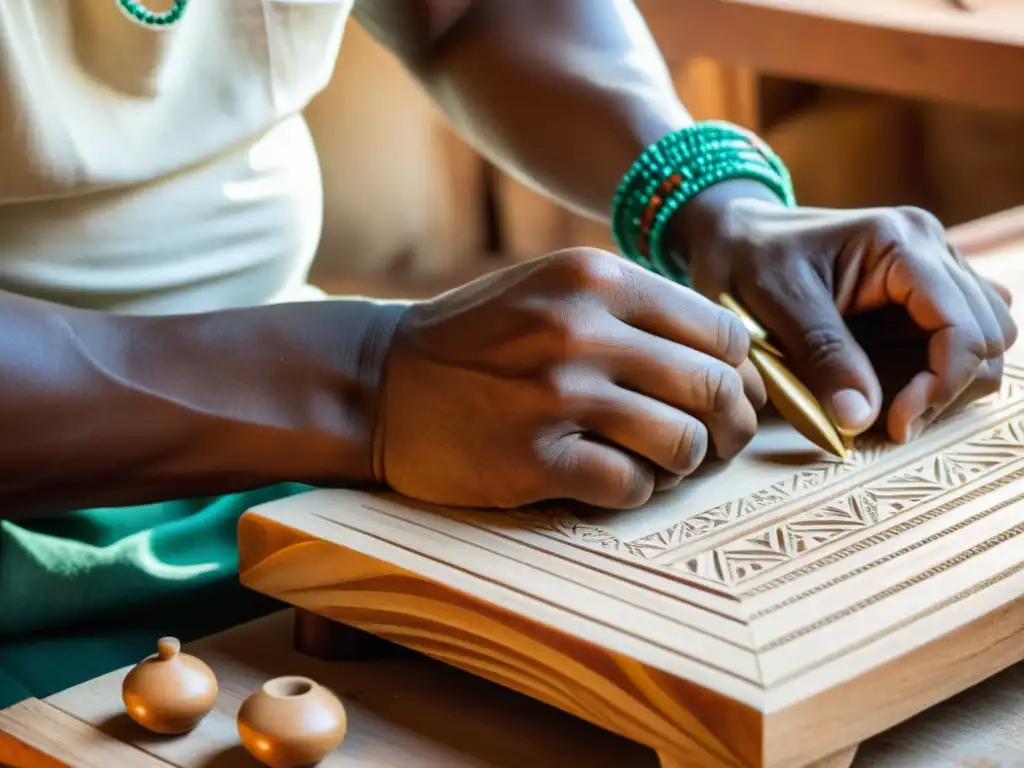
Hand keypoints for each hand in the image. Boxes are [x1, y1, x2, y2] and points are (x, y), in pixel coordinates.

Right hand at [375, 248, 766, 509]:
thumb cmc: (480, 341)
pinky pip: (630, 488)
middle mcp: (582, 329)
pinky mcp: (532, 459)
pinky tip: (606, 481)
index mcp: (596, 278)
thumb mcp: (555, 292)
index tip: (728, 400)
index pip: (722, 332)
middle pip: (716, 389)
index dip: (740, 375)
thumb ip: (638, 312)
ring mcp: (556, 395)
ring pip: (683, 444)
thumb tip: (734, 363)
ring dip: (681, 464)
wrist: (381, 383)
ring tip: (654, 463)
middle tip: (713, 446)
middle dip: (730, 429)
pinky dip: (633, 492)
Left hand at [675, 181, 1016, 442]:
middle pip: (989, 334)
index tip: (894, 425)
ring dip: (950, 382)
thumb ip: (821, 358)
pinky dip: (941, 370)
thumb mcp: (773, 304)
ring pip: (985, 337)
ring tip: (893, 410)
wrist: (733, 232)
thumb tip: (861, 419)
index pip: (964, 327)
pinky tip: (896, 386)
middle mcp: (931, 248)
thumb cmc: (745, 258)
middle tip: (892, 423)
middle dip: (948, 388)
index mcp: (902, 243)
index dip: (941, 385)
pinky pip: (959, 335)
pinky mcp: (919, 291)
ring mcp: (931, 268)